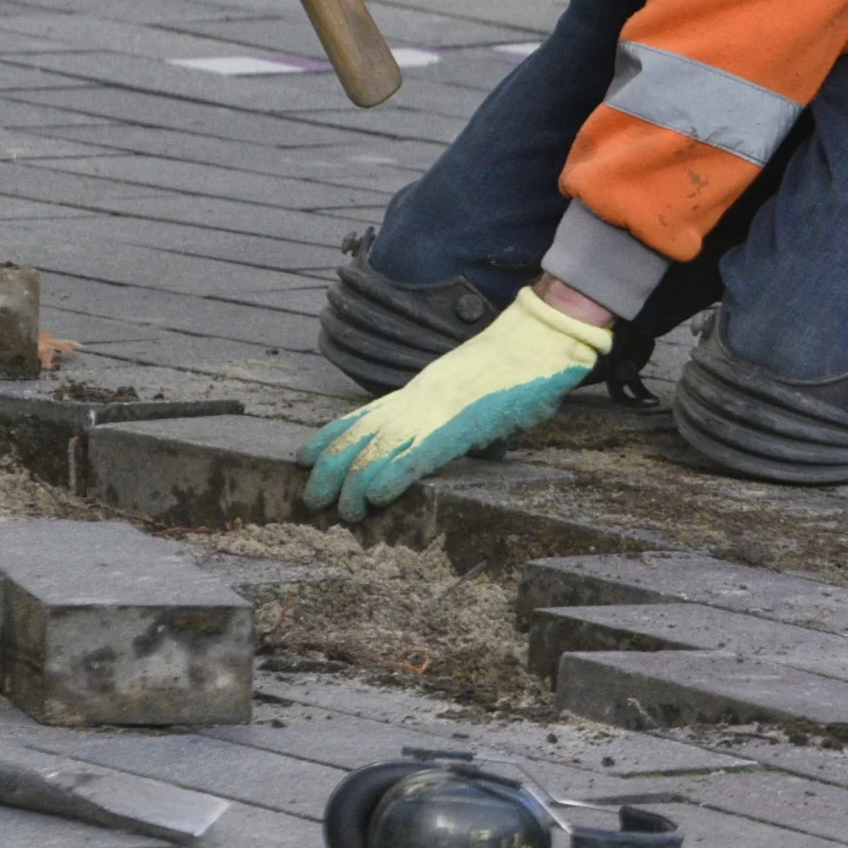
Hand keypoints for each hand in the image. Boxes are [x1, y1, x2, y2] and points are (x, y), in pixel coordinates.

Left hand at [299, 287, 608, 518]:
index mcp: (425, 390)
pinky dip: (395, 475)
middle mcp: (422, 398)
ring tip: (342, 511)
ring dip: (357, 482)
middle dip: (332, 468)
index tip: (304, 457)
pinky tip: (378, 496)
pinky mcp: (465, 423)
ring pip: (382, 446)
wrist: (542, 336)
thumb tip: (488, 448)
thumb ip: (478, 422)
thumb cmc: (522, 366)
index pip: (367, 414)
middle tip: (312, 500)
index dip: (332, 436)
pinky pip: (422, 453)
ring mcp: (440, 409)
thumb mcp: (486, 398)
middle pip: (363, 433)